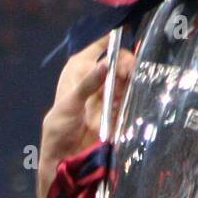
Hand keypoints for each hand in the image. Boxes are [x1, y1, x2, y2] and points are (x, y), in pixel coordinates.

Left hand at [37, 36, 134, 197]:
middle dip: (125, 60)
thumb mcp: (69, 105)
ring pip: (127, 77)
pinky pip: (133, 97)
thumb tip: (106, 65)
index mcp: (78, 72)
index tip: (125, 34)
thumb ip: (88, 85)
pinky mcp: (119, 112)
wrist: (65, 163)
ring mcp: (109, 97)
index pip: (98, 48)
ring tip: (132, 78)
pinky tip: (138, 90)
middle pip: (117, 61)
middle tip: (128, 69)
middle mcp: (96, 81)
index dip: (111, 40)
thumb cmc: (58, 132)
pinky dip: (137, 91)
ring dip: (132, 75)